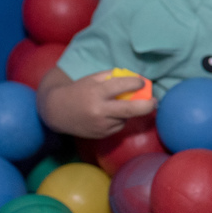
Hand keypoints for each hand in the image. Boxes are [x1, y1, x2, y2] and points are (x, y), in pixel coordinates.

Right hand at [38, 68, 156, 138]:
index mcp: (96, 93)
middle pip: (132, 109)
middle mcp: (100, 110)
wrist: (56, 111)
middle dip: (148, 105)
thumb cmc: (78, 91)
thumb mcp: (93, 79)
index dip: (136, 83)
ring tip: (116, 105)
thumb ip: (113, 77)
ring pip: (125, 118)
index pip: (122, 86)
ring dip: (128, 111)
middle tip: (155, 101)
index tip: (141, 82)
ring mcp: (101, 124)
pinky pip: (118, 125)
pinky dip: (118, 119)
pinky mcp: (101, 134)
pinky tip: (108, 115)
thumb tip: (137, 79)